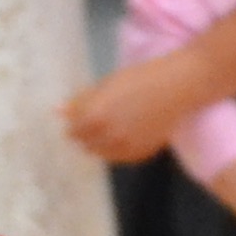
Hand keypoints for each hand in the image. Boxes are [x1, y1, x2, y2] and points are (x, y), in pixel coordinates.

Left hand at [63, 53, 214, 165]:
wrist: (178, 87)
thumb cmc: (141, 78)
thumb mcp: (107, 84)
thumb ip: (81, 100)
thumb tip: (58, 111)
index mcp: (93, 117)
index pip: (72, 130)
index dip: (75, 122)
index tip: (80, 116)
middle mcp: (106, 137)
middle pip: (84, 143)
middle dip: (85, 133)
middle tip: (96, 120)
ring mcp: (124, 149)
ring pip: (100, 153)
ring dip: (100, 142)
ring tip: (112, 125)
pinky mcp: (140, 154)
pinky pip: (118, 158)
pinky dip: (116, 149)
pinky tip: (124, 133)